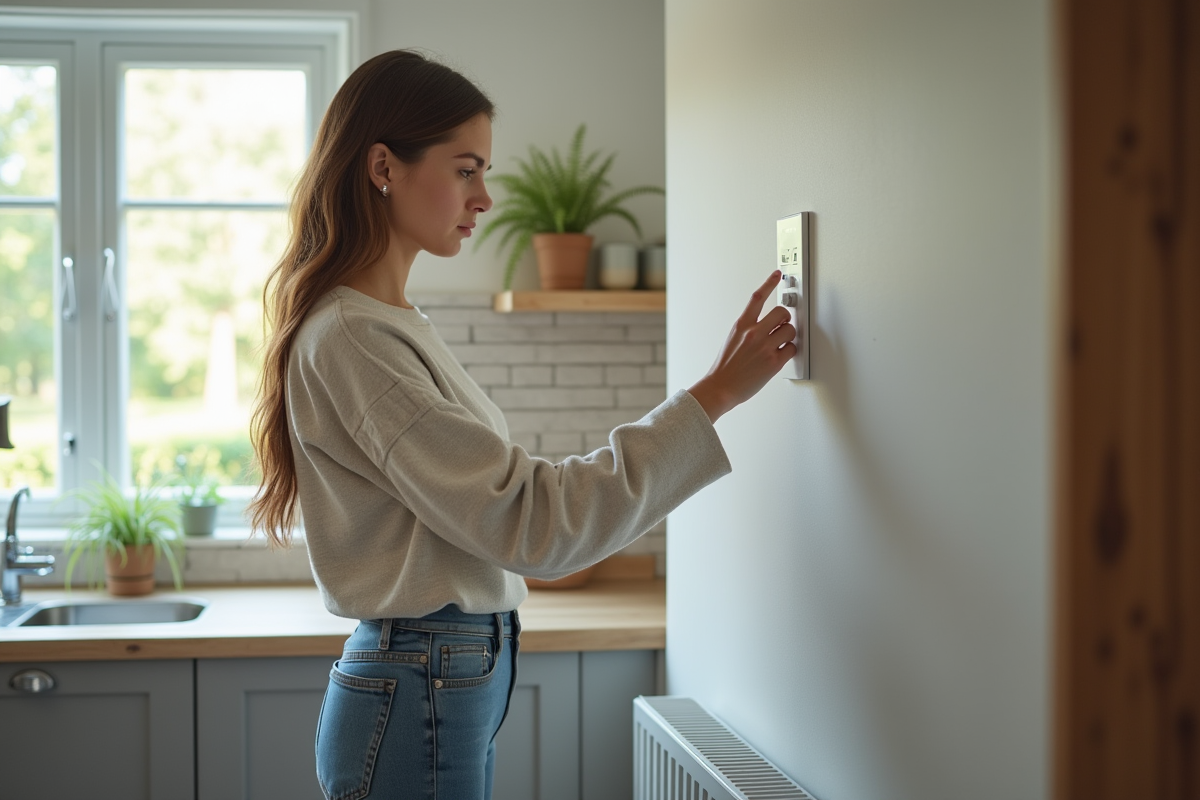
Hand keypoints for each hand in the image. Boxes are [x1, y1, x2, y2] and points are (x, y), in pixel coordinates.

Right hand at [688, 270, 797, 422]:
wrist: (721, 388)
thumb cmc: (725, 367)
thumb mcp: (732, 340)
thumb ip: (749, 329)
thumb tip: (768, 325)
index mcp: (741, 325)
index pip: (757, 297)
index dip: (769, 283)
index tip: (777, 274)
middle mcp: (753, 333)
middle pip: (782, 312)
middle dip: (785, 320)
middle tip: (781, 327)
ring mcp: (764, 347)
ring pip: (790, 330)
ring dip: (788, 337)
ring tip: (778, 345)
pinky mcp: (774, 362)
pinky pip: (792, 348)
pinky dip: (789, 352)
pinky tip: (779, 356)